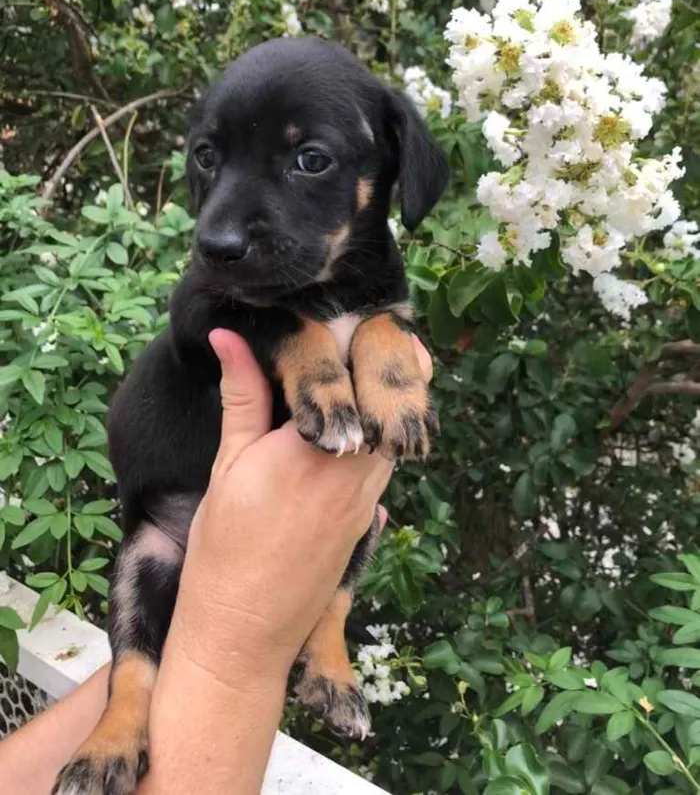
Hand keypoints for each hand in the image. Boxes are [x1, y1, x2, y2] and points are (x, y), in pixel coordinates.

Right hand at [167, 329, 431, 684]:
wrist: (244, 634)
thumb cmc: (224, 549)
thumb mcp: (228, 463)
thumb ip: (242, 395)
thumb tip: (231, 336)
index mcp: (317, 450)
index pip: (354, 375)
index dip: (359, 336)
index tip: (352, 308)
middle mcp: (357, 472)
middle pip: (393, 400)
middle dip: (387, 360)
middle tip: (374, 324)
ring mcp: (369, 499)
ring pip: (396, 432)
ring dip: (387, 397)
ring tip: (364, 364)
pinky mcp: (368, 519)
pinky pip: (387, 461)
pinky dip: (380, 431)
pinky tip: (357, 419)